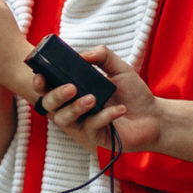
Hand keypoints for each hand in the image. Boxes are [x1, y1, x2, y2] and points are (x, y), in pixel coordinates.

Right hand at [40, 47, 158, 155]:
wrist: (154, 116)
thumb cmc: (133, 93)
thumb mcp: (119, 68)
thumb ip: (102, 56)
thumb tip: (82, 55)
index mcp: (74, 90)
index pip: (48, 87)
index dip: (39, 83)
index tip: (40, 75)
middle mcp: (73, 107)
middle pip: (49, 105)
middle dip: (55, 96)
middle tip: (72, 87)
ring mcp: (82, 124)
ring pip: (64, 120)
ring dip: (75, 108)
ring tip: (92, 98)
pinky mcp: (95, 137)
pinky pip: (91, 127)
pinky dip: (105, 116)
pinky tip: (120, 109)